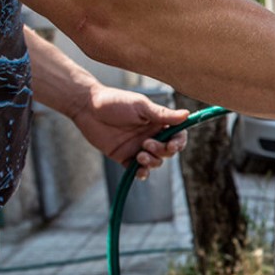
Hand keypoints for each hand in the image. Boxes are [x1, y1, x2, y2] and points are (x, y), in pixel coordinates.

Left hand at [71, 85, 189, 179]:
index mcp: (157, 122)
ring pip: (155, 162)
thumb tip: (187, 114)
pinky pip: (138, 170)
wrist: (87, 108)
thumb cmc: (115, 101)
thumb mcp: (141, 106)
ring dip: (152, 162)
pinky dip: (142, 173)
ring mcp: (138, 147)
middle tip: (147, 143)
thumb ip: (163, 114)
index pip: (177, 135)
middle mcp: (151, 135)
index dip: (179, 142)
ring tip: (140, 154)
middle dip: (162, 151)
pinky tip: (139, 171)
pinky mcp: (125, 157)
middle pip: (168, 151)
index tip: (173, 144)